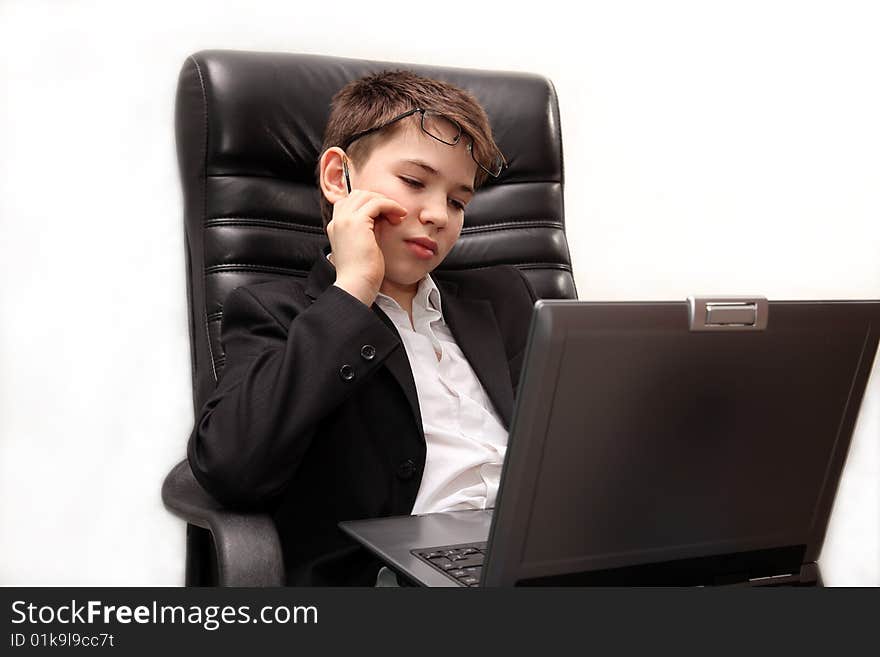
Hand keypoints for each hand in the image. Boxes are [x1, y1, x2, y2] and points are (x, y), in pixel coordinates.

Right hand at [327, 189, 407, 305]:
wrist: (356, 286)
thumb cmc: (363, 273)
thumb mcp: (365, 246)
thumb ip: (369, 230)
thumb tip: (384, 217)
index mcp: (336, 227)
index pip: (350, 202)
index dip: (369, 204)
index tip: (385, 215)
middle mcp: (337, 220)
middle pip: (358, 194)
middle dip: (379, 200)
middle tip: (394, 214)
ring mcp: (345, 220)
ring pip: (368, 196)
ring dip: (386, 202)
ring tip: (398, 216)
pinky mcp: (356, 222)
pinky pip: (377, 203)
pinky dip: (391, 206)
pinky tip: (400, 216)